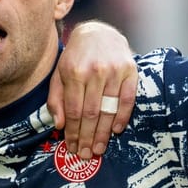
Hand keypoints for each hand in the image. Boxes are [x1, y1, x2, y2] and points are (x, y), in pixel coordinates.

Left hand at [49, 22, 135, 158]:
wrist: (98, 32)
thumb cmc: (76, 57)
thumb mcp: (60, 74)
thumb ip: (56, 98)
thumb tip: (60, 125)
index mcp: (74, 72)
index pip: (74, 110)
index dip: (73, 132)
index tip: (72, 147)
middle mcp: (95, 71)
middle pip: (91, 113)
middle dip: (87, 137)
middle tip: (86, 155)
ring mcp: (114, 71)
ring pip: (109, 109)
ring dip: (103, 133)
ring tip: (98, 149)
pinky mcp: (131, 71)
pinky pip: (127, 99)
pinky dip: (122, 117)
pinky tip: (116, 130)